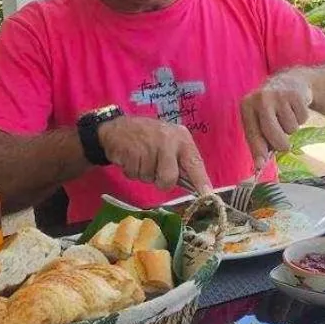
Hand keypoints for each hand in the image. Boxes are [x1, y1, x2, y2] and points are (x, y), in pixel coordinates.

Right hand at [96, 117, 210, 191]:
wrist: (117, 128)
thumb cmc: (149, 138)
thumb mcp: (170, 142)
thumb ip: (181, 161)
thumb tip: (194, 186)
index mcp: (181, 138)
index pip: (194, 163)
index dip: (201, 181)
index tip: (207, 195)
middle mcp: (168, 141)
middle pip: (169, 179)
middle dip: (161, 181)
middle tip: (155, 170)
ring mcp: (149, 146)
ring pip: (149, 179)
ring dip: (143, 174)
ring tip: (141, 158)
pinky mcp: (131, 152)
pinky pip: (134, 175)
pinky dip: (132, 171)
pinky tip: (132, 157)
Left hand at [240, 72, 311, 161]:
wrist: (290, 82)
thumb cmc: (271, 109)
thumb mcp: (259, 120)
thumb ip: (258, 141)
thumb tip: (259, 166)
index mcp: (247, 106)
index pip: (252, 133)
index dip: (258, 151)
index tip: (260, 165)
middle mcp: (261, 99)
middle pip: (273, 134)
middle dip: (281, 144)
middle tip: (284, 144)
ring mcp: (278, 95)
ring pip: (291, 128)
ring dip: (292, 128)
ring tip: (287, 116)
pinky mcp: (296, 94)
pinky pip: (302, 119)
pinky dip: (301, 118)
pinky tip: (295, 108)